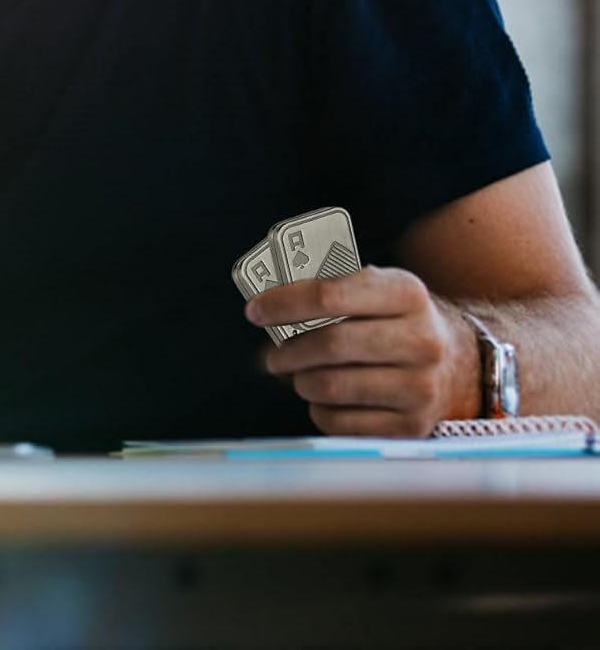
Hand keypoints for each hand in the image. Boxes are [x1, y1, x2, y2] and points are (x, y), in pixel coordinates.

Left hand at [244, 265, 478, 436]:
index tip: (254, 311)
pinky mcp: (412, 426)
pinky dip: (318, 410)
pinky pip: (340, 423)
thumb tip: (265, 306)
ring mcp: (421, 387)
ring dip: (299, 381)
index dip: (284, 303)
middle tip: (271, 355)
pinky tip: (322, 399)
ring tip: (297, 375)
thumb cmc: (396, 320)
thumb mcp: (376, 287)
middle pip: (329, 344)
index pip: (330, 295)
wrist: (459, 365)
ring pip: (330, 386)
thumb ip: (328, 286)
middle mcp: (420, 340)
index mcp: (406, 293)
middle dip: (286, 350)